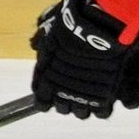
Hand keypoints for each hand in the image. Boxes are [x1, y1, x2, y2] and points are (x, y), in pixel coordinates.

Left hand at [30, 0, 129, 118]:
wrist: (97, 27)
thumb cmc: (71, 25)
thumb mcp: (50, 31)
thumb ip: (42, 42)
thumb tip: (34, 44)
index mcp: (46, 79)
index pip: (41, 101)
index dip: (45, 99)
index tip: (50, 95)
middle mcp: (62, 92)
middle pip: (62, 108)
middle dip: (66, 101)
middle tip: (73, 89)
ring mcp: (83, 97)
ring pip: (81, 113)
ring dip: (83, 105)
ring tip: (90, 94)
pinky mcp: (104, 97)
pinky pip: (101, 111)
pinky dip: (102, 106)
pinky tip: (104, 96)